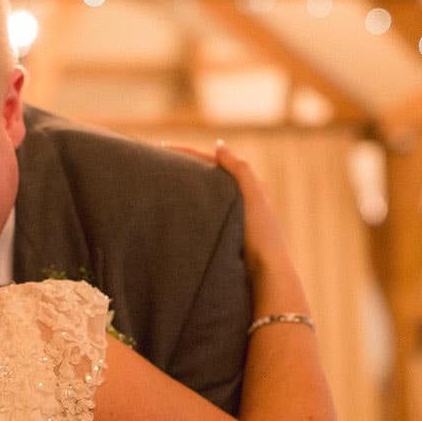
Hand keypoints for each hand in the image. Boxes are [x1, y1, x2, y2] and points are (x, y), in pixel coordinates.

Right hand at [165, 142, 296, 285]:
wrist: (266, 275)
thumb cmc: (262, 235)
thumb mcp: (253, 196)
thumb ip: (239, 169)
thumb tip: (219, 145)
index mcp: (250, 187)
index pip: (213, 161)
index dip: (187, 153)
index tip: (161, 148)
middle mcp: (241, 200)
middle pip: (207, 176)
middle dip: (183, 168)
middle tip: (155, 163)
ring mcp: (231, 218)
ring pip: (203, 196)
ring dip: (184, 188)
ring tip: (158, 183)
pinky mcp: (224, 235)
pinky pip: (202, 214)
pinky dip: (188, 207)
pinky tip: (173, 209)